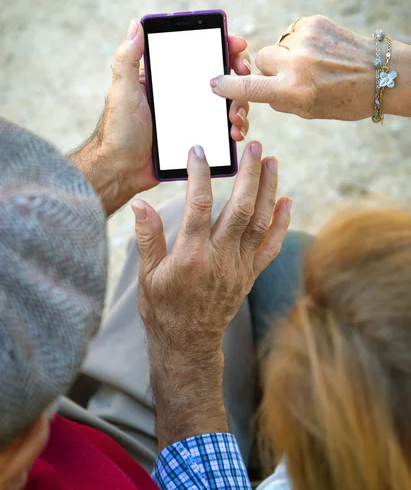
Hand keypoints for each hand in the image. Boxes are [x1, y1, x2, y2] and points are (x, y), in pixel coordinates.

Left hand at [75, 22, 251, 212]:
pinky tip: (235, 133)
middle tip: (243, 78)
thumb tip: (136, 25)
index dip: (222, 45)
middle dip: (238, 76)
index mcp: (168, 78)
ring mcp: (194, 116)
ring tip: (235, 116)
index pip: (199, 53)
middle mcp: (184, 94)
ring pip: (228, 103)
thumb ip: (127, 59)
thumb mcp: (122, 92)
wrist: (122, 171)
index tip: (237, 45)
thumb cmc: (117, 132)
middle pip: (221, 77)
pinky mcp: (199, 137)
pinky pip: (223, 129)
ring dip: (240, 104)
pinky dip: (235, 128)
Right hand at [132, 142, 291, 447]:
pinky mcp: (249, 275)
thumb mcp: (147, 275)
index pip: (199, 205)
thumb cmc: (163, 308)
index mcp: (191, 256)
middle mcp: (220, 258)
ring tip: (272, 162)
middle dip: (249, 174)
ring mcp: (239, 267)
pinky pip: (271, 247)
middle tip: (254, 146)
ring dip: (269, 190)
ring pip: (261, 222)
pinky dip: (282, 223)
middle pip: (240, 208)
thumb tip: (141, 204)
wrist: (188, 342)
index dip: (200, 174)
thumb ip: (148, 238)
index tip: (199, 150)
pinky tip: (287, 201)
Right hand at [210, 16, 377, 120]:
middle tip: (288, 76)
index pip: (248, 89)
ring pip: (276, 46)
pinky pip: (292, 33)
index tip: (214, 83)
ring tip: (312, 64)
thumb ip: (279, 97)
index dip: (228, 87)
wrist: (380, 75)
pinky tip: (319, 51)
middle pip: (260, 60)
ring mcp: (304, 40)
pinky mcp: (313, 22)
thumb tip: (255, 83)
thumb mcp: (307, 111)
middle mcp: (296, 65)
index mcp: (293, 92)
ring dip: (287, 56)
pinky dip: (300, 43)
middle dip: (268, 68)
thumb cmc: (343, 100)